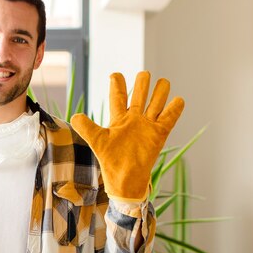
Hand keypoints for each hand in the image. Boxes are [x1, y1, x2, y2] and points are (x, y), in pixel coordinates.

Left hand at [70, 71, 184, 202]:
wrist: (125, 179)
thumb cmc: (110, 161)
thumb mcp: (97, 141)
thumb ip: (87, 127)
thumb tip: (74, 116)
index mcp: (119, 119)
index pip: (118, 97)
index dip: (117, 85)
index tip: (115, 74)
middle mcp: (134, 119)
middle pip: (140, 95)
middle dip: (142, 84)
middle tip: (144, 74)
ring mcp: (148, 126)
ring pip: (156, 102)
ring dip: (160, 91)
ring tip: (162, 81)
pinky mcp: (159, 134)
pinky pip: (169, 118)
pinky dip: (175, 108)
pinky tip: (178, 100)